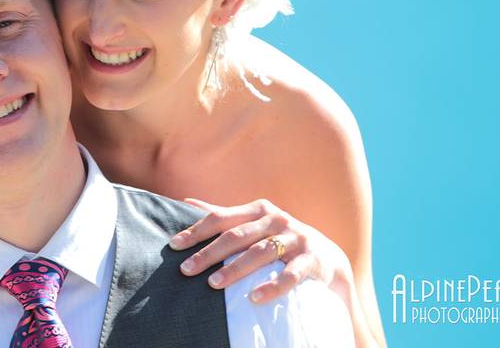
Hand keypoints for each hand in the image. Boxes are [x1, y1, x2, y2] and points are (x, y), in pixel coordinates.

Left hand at [170, 197, 353, 303]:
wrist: (326, 256)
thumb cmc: (279, 238)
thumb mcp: (254, 223)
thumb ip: (223, 215)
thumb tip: (185, 202)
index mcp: (258, 210)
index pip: (221, 218)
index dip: (197, 231)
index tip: (174, 245)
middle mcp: (277, 220)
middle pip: (237, 236)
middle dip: (209, 253)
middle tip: (186, 269)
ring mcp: (296, 238)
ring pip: (261, 253)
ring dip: (236, 269)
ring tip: (214, 284)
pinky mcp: (312, 260)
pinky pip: (290, 274)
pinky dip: (272, 286)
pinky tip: (254, 298)